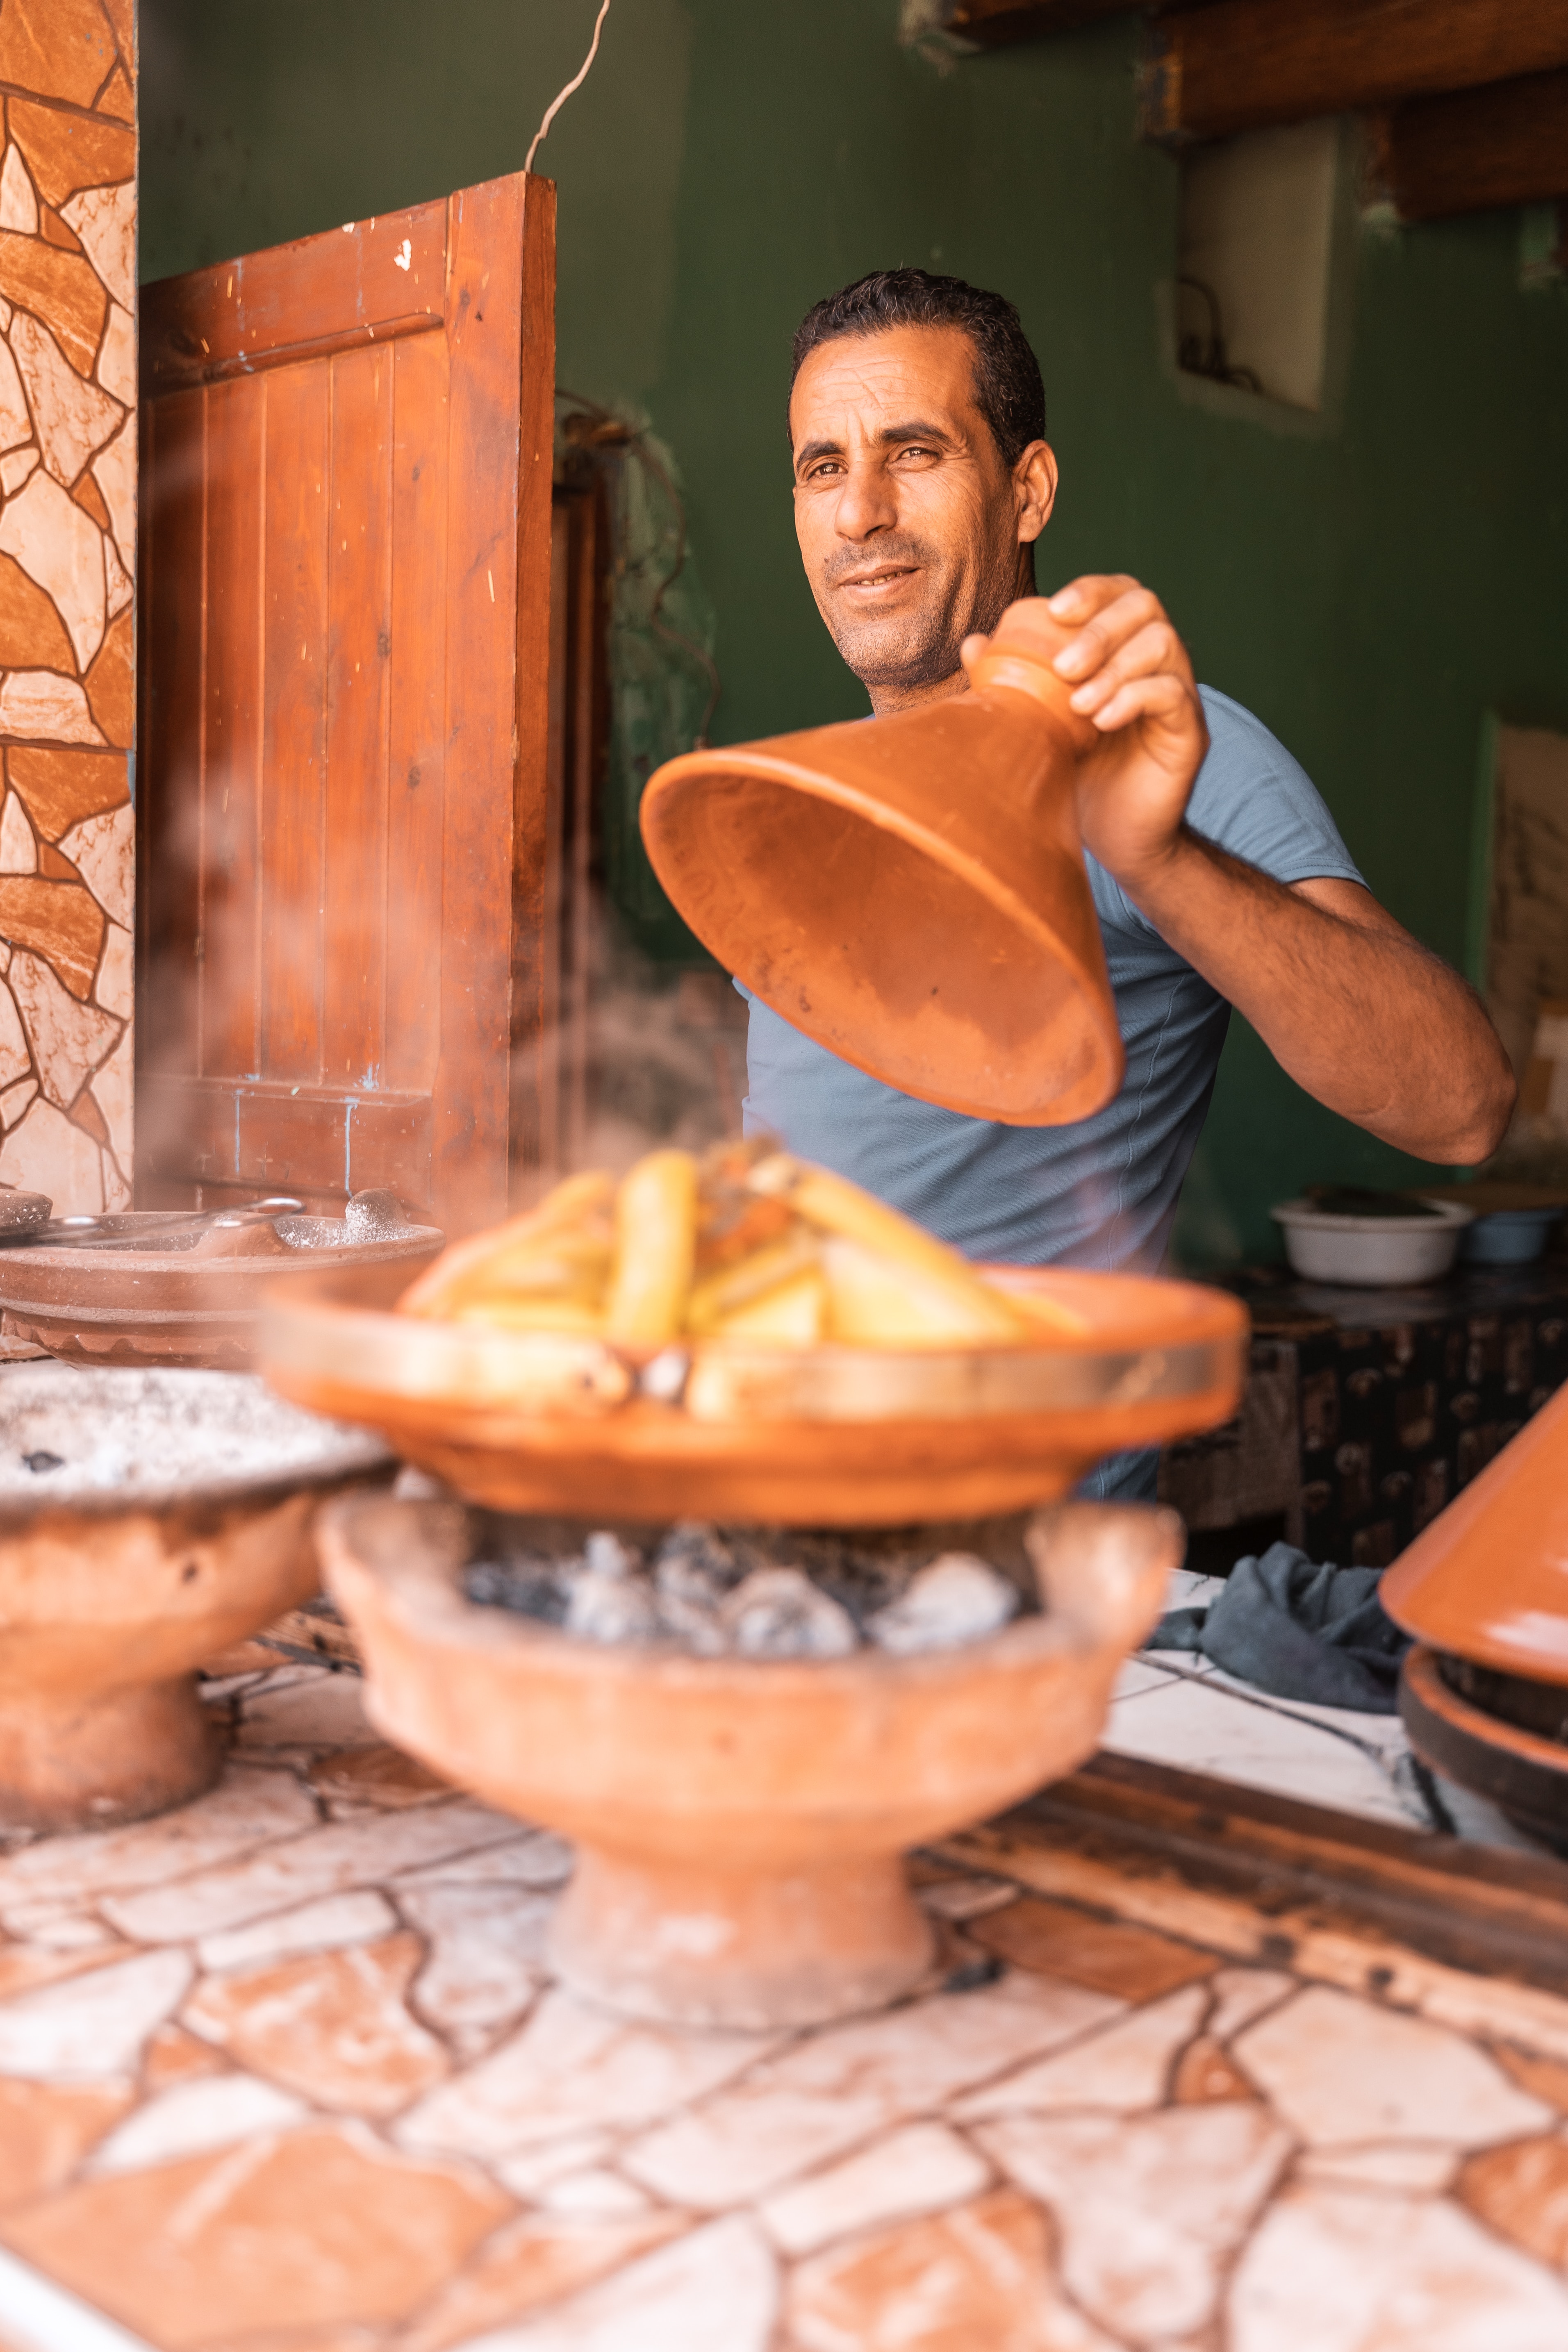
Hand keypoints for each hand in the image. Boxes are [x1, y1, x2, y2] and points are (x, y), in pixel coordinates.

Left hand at [1001, 575, 1208, 890]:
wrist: (1115, 838)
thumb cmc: (1077, 775)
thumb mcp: (1039, 724)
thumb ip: (1013, 682)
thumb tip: (974, 643)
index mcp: (1122, 649)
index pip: (1119, 593)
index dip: (1091, 590)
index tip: (1053, 609)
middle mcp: (1155, 662)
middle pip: (1145, 607)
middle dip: (1100, 629)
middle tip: (1062, 667)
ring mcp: (1178, 694)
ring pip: (1164, 644)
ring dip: (1115, 667)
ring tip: (1078, 705)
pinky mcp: (1190, 732)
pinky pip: (1174, 694)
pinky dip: (1135, 699)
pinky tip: (1102, 722)